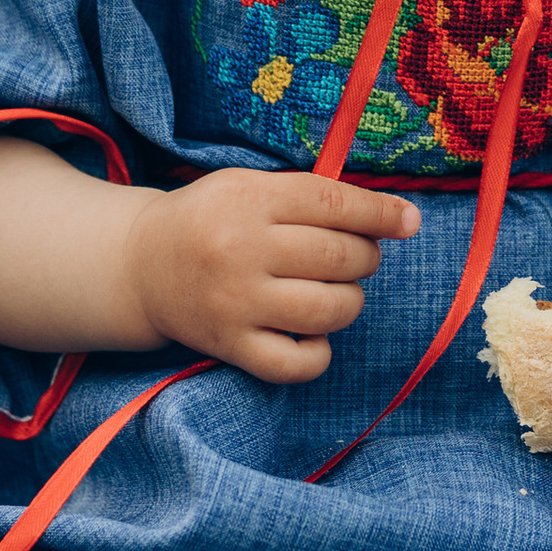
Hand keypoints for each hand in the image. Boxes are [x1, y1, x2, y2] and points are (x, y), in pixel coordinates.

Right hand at [125, 169, 419, 385]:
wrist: (142, 266)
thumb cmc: (211, 220)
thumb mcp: (249, 186)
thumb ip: (312, 196)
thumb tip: (395, 218)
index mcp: (249, 200)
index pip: (333, 205)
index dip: (381, 215)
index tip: (409, 222)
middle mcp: (242, 250)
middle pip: (338, 257)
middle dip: (364, 257)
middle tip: (355, 257)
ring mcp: (236, 303)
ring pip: (328, 310)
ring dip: (349, 302)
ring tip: (336, 292)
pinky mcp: (229, 345)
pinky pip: (296, 364)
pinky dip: (319, 354)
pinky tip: (313, 336)